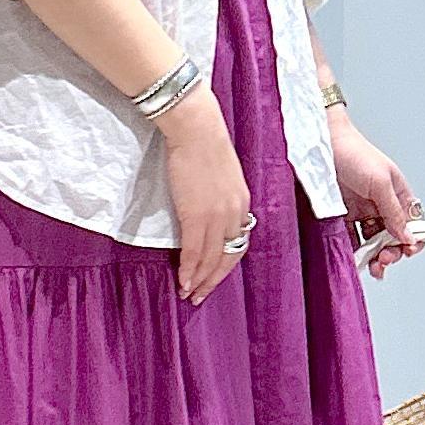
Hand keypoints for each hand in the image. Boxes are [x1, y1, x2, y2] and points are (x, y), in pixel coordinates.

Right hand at [156, 82, 253, 304]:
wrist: (196, 129)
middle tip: (201, 295)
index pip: (237, 244)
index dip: (225, 264)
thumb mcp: (221, 175)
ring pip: (210, 259)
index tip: (213, 277)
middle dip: (213, 280)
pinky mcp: (197, 215)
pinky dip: (188, 269)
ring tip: (189, 293)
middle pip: (227, 257)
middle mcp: (234, 214)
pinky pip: (193, 251)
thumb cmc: (204, 144)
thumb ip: (218, 197)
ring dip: (199, 280)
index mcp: (242, 204)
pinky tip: (182, 281)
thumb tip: (205, 211)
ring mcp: (217, 216)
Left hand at [328, 115, 424, 280]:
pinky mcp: (341, 216)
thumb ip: (394, 212)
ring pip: (372, 241)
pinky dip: (354, 251)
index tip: (406, 251)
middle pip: (392, 237)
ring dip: (373, 256)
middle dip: (391, 252)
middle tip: (382, 261)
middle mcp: (381, 204)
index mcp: (397, 194)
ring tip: (370, 265)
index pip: (412, 224)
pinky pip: (351, 238)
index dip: (412, 239)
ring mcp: (361, 211)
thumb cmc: (354, 154)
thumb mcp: (380, 183)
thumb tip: (409, 237)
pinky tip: (354, 258)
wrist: (320, 144)